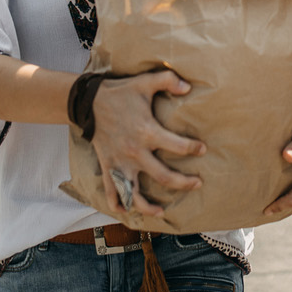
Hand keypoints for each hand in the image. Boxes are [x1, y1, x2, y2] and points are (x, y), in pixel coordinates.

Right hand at [88, 69, 204, 216]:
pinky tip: (127, 211)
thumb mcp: (144, 81)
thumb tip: (188, 85)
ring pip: (135, 195)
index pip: (177, 146)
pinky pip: (112, 192)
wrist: (89, 102)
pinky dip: (118, 204)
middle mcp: (135, 152)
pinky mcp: (108, 167)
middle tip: (197, 183)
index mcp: (147, 132)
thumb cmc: (120, 93)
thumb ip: (167, 80)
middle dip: (184, 183)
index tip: (202, 149)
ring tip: (162, 211)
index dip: (193, 149)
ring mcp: (120, 163)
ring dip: (149, 207)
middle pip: (164, 177)